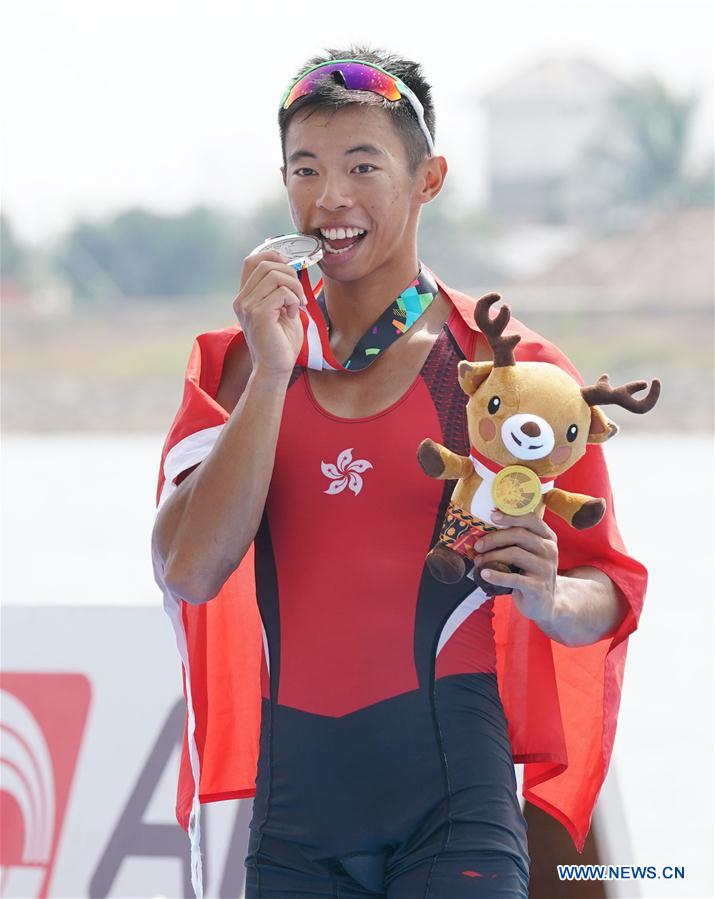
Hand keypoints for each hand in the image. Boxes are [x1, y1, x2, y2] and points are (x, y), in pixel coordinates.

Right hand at [233, 250, 307, 376]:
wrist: (276, 369)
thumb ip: (280, 289)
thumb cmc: (281, 343)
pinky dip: (294, 300)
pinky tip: (293, 314)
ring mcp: (248, 306)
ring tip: (297, 305)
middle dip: (290, 273)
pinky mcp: (259, 314)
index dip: (272, 255)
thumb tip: (292, 267)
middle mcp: (242, 300)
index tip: (290, 269)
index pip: (252, 261)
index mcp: (245, 297)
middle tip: (299, 294)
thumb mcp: (281, 309)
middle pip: (266, 264)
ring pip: (276, 275)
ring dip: (294, 287)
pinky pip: (282, 292)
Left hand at [474, 511, 558, 624]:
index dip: (511, 516)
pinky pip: (514, 578)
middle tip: (478, 545)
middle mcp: (549, 550)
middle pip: (519, 535)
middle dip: (494, 538)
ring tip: (478, 561)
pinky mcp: (538, 587)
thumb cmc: (530, 573)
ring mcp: (545, 569)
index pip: (531, 520)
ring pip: (514, 554)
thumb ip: (515, 539)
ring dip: (491, 556)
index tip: (492, 516)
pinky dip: (496, 575)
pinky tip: (484, 574)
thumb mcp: (529, 553)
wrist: (544, 603)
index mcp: (547, 537)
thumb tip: (484, 527)